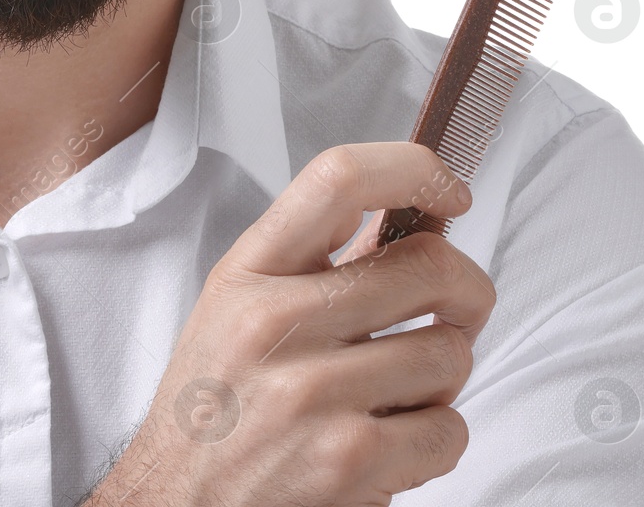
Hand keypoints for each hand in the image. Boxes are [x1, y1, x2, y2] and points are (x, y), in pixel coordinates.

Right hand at [84, 143, 495, 506]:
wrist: (177, 504)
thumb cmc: (211, 410)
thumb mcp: (236, 309)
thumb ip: (314, 259)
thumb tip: (404, 212)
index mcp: (248, 272)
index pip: (340, 178)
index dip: (413, 169)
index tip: (447, 191)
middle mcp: (276, 323)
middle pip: (428, 265)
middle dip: (466, 291)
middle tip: (455, 309)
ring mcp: (314, 393)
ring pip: (450, 353)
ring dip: (444, 376)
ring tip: (399, 390)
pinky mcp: (349, 461)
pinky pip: (449, 430)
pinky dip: (435, 439)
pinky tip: (391, 441)